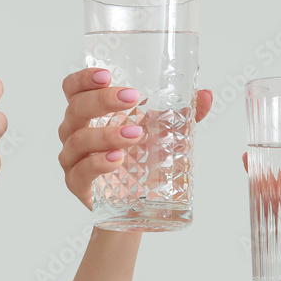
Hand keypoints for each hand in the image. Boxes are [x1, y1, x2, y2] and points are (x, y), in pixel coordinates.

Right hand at [57, 68, 212, 208]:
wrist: (135, 205)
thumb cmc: (140, 161)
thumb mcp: (161, 133)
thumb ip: (181, 114)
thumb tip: (207, 95)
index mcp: (89, 113)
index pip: (73, 88)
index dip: (84, 79)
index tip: (106, 75)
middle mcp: (74, 132)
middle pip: (75, 108)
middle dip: (102, 100)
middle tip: (132, 98)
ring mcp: (73, 159)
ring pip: (78, 139)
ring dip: (106, 134)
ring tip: (135, 135)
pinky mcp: (78, 185)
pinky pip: (80, 172)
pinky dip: (97, 164)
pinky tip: (117, 160)